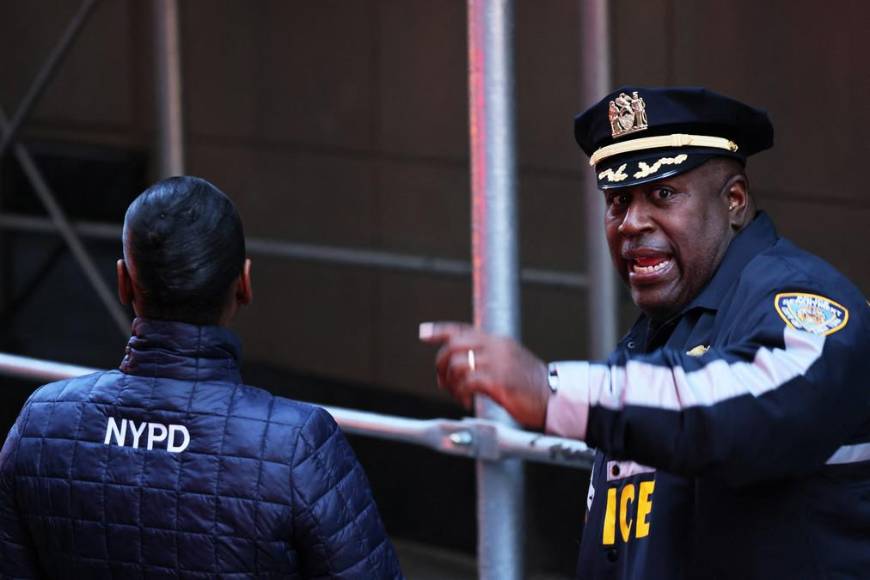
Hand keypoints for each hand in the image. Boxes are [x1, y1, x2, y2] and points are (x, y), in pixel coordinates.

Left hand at [419, 321, 550, 428]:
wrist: (556, 399)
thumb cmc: (533, 386)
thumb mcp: (511, 363)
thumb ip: (489, 359)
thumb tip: (464, 367)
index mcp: (498, 341)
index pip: (463, 329)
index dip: (439, 330)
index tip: (423, 333)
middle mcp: (496, 347)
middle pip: (454, 346)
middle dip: (441, 364)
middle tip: (442, 381)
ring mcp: (498, 363)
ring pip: (457, 364)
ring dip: (450, 382)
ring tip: (457, 395)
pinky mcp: (499, 380)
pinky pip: (467, 382)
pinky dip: (461, 393)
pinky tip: (466, 401)